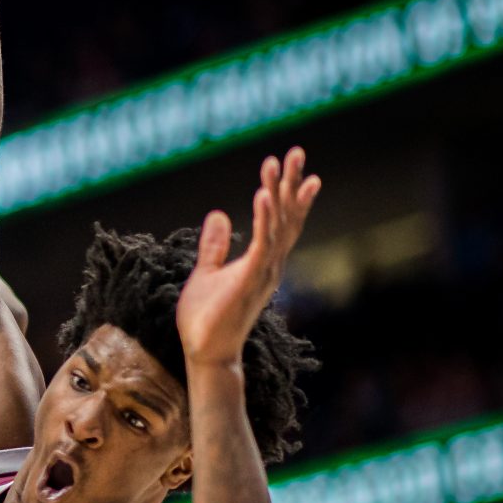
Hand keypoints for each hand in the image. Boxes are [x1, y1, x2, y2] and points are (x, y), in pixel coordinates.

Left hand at [176, 148, 321, 367]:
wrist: (205, 352)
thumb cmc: (206, 318)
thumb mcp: (207, 272)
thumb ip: (215, 245)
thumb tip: (219, 214)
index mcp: (262, 261)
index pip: (282, 221)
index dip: (291, 194)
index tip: (298, 168)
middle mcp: (270, 264)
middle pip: (287, 216)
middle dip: (291, 183)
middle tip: (297, 151)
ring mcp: (263, 272)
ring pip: (278, 225)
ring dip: (278, 193)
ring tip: (278, 163)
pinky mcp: (250, 280)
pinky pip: (262, 244)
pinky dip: (264, 219)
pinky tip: (262, 196)